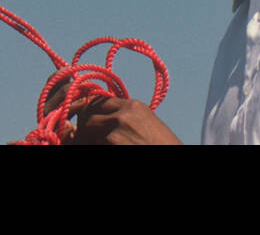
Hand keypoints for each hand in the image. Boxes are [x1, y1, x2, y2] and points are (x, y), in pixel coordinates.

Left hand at [63, 95, 181, 144]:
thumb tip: (104, 116)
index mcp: (134, 107)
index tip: (89, 122)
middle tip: (86, 137)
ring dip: (88, 139)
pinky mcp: (112, 143)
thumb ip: (128, 118)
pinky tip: (105, 150)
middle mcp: (124, 114)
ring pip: (87, 131)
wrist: (174, 157)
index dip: (91, 112)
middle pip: (89, 113)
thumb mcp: (149, 126)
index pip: (99, 101)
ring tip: (96, 144)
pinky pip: (93, 143)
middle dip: (85, 126)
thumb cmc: (163, 147)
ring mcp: (117, 130)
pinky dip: (94, 147)